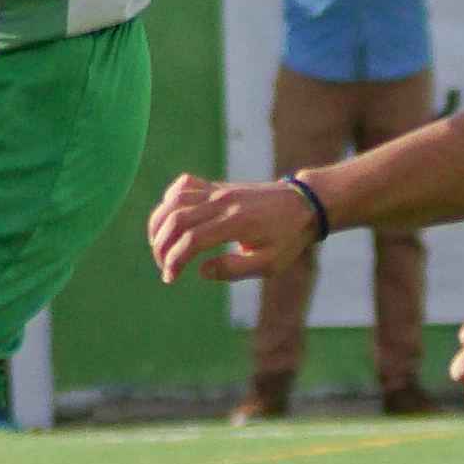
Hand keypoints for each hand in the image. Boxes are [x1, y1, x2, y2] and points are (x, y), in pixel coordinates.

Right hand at [146, 171, 317, 283]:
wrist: (304, 204)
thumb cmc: (288, 238)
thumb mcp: (270, 263)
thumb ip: (234, 269)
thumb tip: (200, 271)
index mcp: (236, 223)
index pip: (192, 240)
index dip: (174, 260)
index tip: (170, 278)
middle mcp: (223, 202)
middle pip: (176, 219)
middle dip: (161, 246)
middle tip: (164, 267)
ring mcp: (218, 190)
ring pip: (174, 200)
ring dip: (159, 224)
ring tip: (159, 246)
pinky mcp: (217, 186)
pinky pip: (184, 185)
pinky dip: (169, 200)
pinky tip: (168, 218)